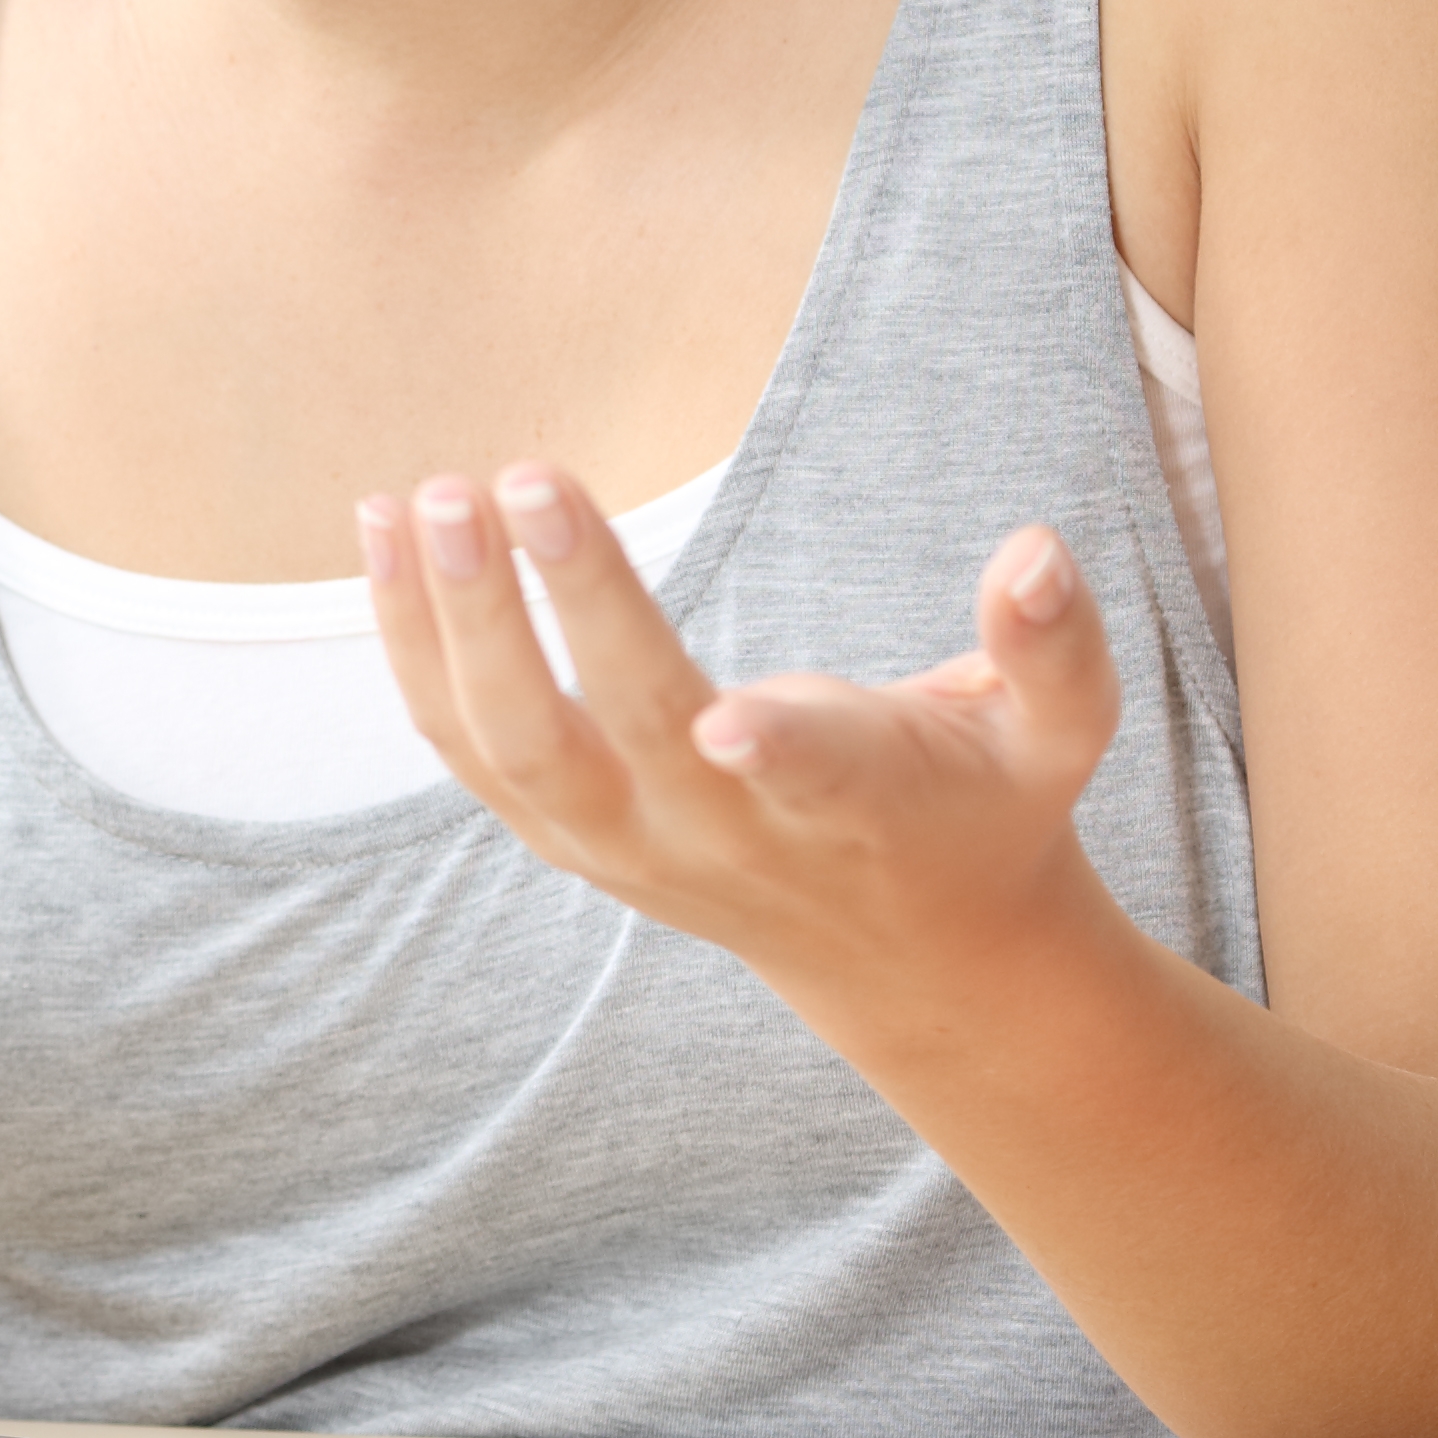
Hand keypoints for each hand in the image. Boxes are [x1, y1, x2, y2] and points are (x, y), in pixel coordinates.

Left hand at [359, 465, 1131, 1020]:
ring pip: (511, 749)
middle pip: (620, 733)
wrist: (906, 955)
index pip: (810, 779)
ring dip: (454, 624)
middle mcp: (720, 835)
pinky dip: (411, 646)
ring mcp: (625, 844)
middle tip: (515, 482)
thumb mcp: (1053, 741)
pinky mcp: (563, 835)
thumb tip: (1037, 548)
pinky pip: (463, 744)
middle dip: (562, 611)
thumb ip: (1054, 652)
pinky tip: (383, 533)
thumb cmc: (979, 811)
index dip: (776, 748)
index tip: (725, 707)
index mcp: (849, 809)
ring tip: (423, 499)